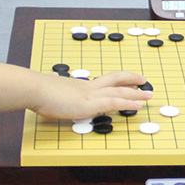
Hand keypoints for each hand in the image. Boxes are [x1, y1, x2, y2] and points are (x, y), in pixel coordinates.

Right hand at [30, 69, 152, 119]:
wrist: (35, 89)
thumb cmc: (38, 91)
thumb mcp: (49, 87)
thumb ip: (53, 85)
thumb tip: (50, 80)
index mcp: (79, 85)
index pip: (102, 81)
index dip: (116, 80)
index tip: (126, 81)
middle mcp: (88, 87)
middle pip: (115, 80)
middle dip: (131, 80)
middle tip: (143, 81)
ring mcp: (91, 95)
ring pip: (119, 91)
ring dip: (136, 93)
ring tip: (149, 95)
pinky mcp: (90, 104)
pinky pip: (115, 102)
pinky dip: (128, 103)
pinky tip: (138, 105)